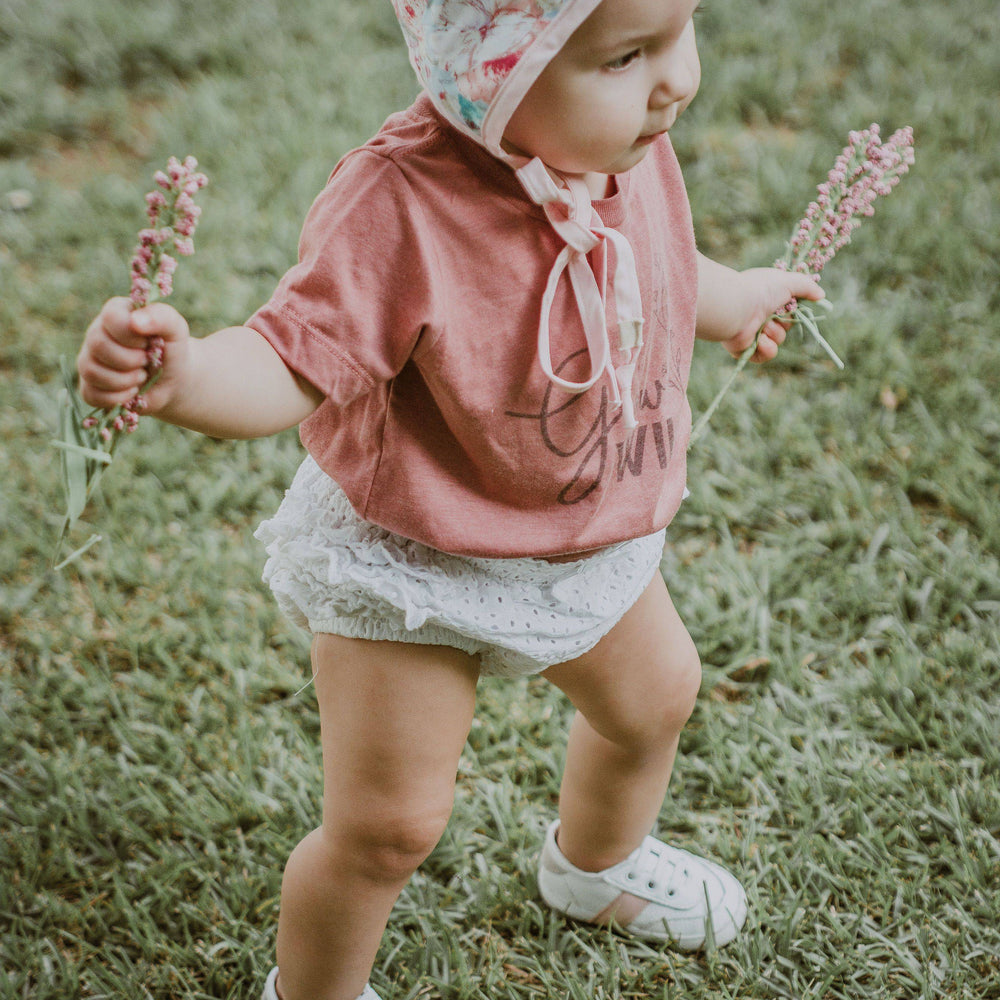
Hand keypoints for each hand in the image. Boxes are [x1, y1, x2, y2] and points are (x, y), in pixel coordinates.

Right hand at [77, 298, 190, 412]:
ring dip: (125, 380)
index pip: (111, 317)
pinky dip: (118, 397)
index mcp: (115, 313)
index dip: (132, 335)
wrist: (172, 380)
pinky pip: (91, 394)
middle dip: (131, 360)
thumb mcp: (175, 329)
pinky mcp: (89, 385)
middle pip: (98, 345)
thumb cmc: (171, 349)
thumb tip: (135, 321)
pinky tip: (132, 391)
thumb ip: (161, 316)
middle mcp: (96, 333)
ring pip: (91, 371)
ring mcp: (89, 359)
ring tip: (141, 376)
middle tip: (147, 361)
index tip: (148, 342)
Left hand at [719, 267, 824, 362]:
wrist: (735, 307)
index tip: (792, 308)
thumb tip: (821, 296)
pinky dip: (766, 349)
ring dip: (774, 334)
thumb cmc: (760, 290)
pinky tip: (759, 340)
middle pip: (785, 327)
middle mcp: (760, 316)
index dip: (793, 312)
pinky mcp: (744, 348)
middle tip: (773, 315)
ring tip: (762, 326)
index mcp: (767, 300)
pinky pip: (765, 356)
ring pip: (777, 341)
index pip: (789, 311)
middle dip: (784, 323)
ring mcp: (752, 332)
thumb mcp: (789, 281)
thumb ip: (807, 286)